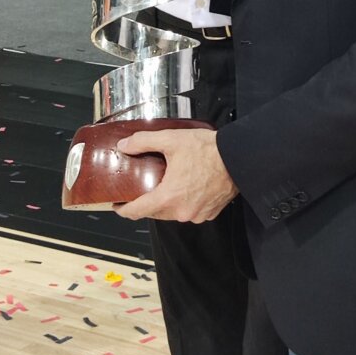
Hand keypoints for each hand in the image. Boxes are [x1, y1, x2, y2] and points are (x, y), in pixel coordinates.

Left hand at [113, 127, 237, 221]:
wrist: (238, 158)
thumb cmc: (208, 150)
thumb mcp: (171, 140)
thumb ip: (143, 141)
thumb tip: (124, 145)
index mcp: (168, 197)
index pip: (137, 212)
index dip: (123, 210)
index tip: (117, 205)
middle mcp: (181, 212)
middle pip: (154, 213)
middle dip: (145, 202)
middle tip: (141, 187)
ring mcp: (196, 215)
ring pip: (172, 213)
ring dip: (166, 202)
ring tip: (165, 184)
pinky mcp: (208, 214)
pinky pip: (190, 212)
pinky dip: (184, 203)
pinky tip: (186, 188)